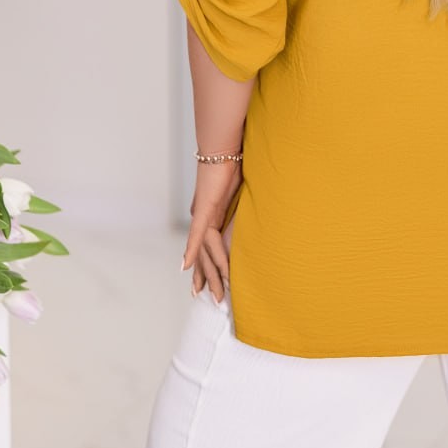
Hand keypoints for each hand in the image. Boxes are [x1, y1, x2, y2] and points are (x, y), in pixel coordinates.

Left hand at [183, 159, 241, 303]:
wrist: (224, 148)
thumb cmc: (235, 162)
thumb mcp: (244, 190)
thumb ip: (246, 203)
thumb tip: (261, 208)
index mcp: (211, 214)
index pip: (208, 246)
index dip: (206, 266)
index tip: (205, 284)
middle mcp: (203, 217)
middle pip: (204, 255)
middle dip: (206, 278)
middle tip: (208, 299)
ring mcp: (203, 214)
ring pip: (204, 252)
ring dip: (208, 273)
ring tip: (209, 293)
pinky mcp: (205, 209)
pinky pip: (198, 236)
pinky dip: (191, 252)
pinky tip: (186, 268)